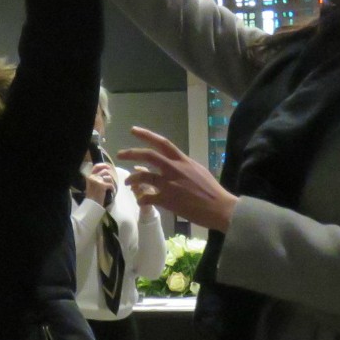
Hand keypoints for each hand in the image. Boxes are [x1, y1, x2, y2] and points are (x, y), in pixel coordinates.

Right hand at [83, 162, 114, 203]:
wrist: (91, 204)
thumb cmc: (92, 196)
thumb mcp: (92, 185)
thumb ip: (97, 178)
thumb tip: (106, 172)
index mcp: (90, 176)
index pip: (96, 166)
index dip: (103, 165)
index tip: (108, 167)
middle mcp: (93, 177)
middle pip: (105, 172)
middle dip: (110, 177)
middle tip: (111, 182)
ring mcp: (97, 181)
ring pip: (109, 178)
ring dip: (111, 183)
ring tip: (110, 188)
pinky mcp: (102, 185)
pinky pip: (111, 184)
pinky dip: (113, 189)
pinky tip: (112, 192)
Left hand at [118, 127, 237, 230]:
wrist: (220, 208)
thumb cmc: (212, 191)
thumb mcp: (198, 171)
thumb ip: (184, 166)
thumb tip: (173, 164)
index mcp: (183, 161)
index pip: (163, 143)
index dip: (147, 135)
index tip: (133, 131)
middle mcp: (175, 169)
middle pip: (149, 155)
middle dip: (131, 153)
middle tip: (120, 154)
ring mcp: (170, 184)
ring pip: (144, 176)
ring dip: (133, 178)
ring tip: (128, 182)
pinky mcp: (168, 200)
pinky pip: (148, 197)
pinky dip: (141, 199)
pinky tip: (141, 201)